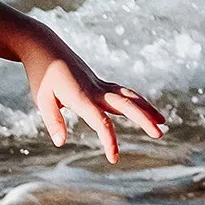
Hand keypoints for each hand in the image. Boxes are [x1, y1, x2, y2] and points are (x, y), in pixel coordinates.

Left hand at [20, 36, 166, 164]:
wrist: (44, 46)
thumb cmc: (41, 75)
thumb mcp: (42, 99)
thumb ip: (53, 121)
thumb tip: (60, 143)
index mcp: (81, 97)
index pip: (100, 121)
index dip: (109, 140)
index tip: (114, 158)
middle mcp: (95, 90)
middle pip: (125, 105)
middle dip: (143, 119)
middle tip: (160, 134)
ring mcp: (99, 84)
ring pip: (128, 96)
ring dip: (146, 108)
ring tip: (163, 121)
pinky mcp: (99, 82)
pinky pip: (122, 92)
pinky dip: (136, 101)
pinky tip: (144, 110)